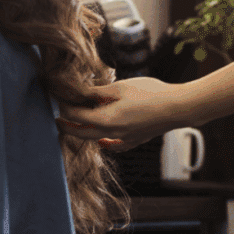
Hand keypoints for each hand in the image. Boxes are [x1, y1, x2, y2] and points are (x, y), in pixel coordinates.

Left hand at [56, 77, 186, 152]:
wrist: (177, 107)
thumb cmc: (150, 93)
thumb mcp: (120, 87)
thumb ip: (97, 92)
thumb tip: (78, 91)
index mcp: (105, 120)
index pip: (76, 115)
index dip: (64, 106)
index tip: (57, 97)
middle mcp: (111, 134)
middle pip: (81, 132)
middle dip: (66, 124)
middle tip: (55, 117)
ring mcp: (123, 139)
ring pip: (95, 139)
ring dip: (83, 132)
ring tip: (74, 125)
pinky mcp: (134, 140)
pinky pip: (114, 146)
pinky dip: (105, 143)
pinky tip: (102, 141)